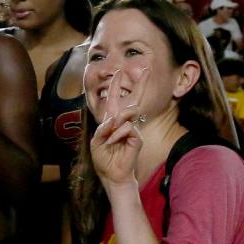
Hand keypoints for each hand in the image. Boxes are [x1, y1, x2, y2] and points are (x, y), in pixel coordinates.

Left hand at [90, 69, 146, 190]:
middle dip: (141, 84)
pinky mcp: (137, 137)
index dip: (116, 87)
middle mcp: (124, 123)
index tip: (118, 73)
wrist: (111, 174)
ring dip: (115, 125)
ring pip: (127, 114)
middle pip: (134, 100)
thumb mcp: (96, 141)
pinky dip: (117, 135)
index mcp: (112, 122)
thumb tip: (114, 118)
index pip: (116, 101)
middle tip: (147, 69)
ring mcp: (132, 129)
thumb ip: (102, 128)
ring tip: (109, 139)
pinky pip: (127, 128)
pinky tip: (114, 143)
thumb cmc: (103, 158)